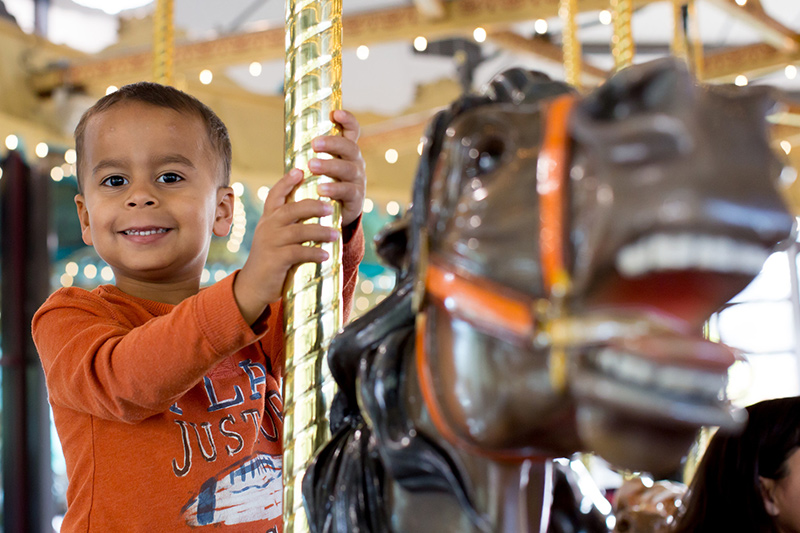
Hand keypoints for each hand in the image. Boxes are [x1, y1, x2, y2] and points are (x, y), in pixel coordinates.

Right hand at [233, 169, 338, 324]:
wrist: (253, 286)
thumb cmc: (271, 260)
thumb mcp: (276, 238)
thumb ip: (290, 225)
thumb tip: (316, 213)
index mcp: (268, 220)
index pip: (275, 195)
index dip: (286, 182)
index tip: (299, 170)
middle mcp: (267, 227)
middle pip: (290, 209)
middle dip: (312, 205)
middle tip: (331, 206)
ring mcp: (270, 243)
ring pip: (298, 231)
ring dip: (319, 232)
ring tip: (336, 234)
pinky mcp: (275, 259)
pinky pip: (297, 253)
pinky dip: (313, 253)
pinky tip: (325, 255)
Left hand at [308, 109, 366, 226]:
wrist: (332, 215)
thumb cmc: (321, 184)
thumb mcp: (318, 166)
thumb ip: (309, 153)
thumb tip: (289, 132)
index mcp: (346, 152)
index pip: (352, 131)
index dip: (347, 120)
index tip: (335, 113)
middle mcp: (355, 163)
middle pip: (350, 148)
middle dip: (333, 143)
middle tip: (314, 143)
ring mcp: (357, 180)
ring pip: (348, 168)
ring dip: (330, 165)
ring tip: (312, 166)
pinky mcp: (356, 198)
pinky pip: (347, 191)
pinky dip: (333, 188)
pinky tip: (321, 189)